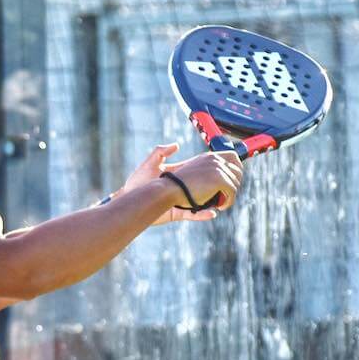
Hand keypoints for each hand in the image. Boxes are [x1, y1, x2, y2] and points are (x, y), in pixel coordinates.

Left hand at [109, 143, 224, 224]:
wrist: (128, 202)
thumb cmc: (136, 182)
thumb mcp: (149, 164)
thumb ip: (160, 152)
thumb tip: (176, 145)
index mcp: (179, 176)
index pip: (201, 171)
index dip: (214, 169)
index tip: (227, 168)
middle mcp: (183, 188)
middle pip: (207, 187)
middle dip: (219, 187)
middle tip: (230, 186)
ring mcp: (181, 200)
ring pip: (203, 202)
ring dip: (214, 201)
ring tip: (224, 200)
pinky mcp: (176, 213)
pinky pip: (193, 215)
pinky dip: (203, 215)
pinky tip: (212, 213)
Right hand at [162, 151, 243, 218]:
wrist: (169, 189)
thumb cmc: (178, 186)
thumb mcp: (195, 173)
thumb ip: (208, 171)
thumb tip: (222, 177)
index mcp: (209, 156)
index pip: (233, 157)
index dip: (236, 169)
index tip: (232, 180)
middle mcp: (215, 160)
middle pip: (238, 170)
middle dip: (234, 183)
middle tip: (226, 195)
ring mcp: (218, 169)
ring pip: (236, 183)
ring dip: (230, 195)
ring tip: (221, 202)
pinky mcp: (219, 180)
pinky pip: (232, 192)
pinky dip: (229, 202)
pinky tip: (220, 207)